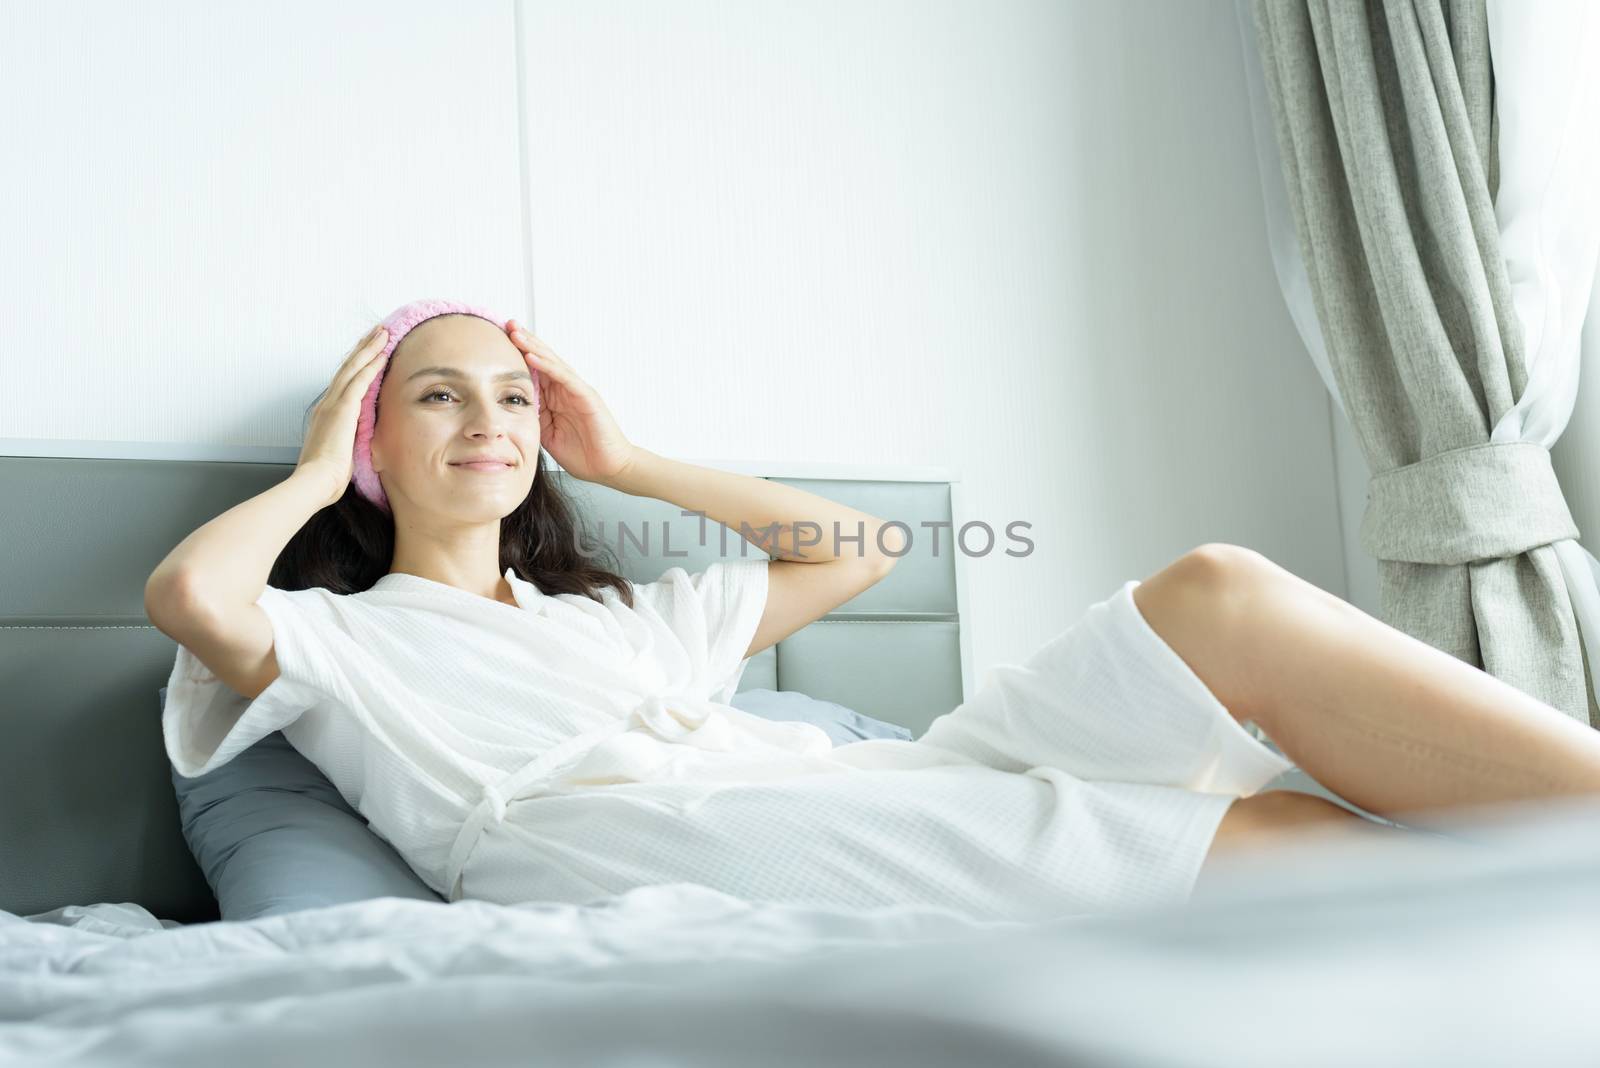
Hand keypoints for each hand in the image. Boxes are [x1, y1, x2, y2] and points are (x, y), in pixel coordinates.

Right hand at [295, 323, 388, 504]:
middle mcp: (327, 404)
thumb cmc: (327, 476)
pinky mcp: (342, 409)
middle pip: (347, 368)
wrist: (316, 482)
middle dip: (362, 348)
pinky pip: (359, 381)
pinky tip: (382, 354)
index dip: (356, 366)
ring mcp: (333, 405)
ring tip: (381, 333)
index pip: (344, 383)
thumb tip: (362, 441)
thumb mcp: (342, 452)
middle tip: (376, 332)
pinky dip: (371, 366)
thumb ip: (351, 440)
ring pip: (353, 368)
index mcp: (327, 414)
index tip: (367, 353)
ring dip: (368, 349)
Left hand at [505, 320, 637, 484]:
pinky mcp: (586, 397)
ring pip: (552, 363)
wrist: (609, 467)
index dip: (518, 355)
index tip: (498, 341)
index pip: (535, 370)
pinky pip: (564, 378)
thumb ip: (533, 417)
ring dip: (533, 347)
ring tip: (516, 333)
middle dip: (525, 341)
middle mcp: (566, 389)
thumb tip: (509, 409)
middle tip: (506, 324)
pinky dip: (548, 366)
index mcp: (556, 398)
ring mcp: (577, 391)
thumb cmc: (583, 453)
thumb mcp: (547, 434)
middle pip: (543, 359)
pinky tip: (532, 357)